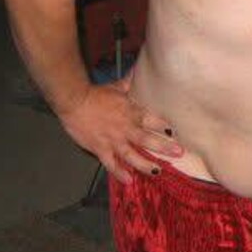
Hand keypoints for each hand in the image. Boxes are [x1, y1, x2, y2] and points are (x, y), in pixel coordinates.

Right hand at [56, 76, 183, 183]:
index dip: (164, 127)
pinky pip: (111, 164)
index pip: (152, 121)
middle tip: (178, 152)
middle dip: (164, 147)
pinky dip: (120, 173)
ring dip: (145, 164)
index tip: (176, 134)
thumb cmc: (95, 94)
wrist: (74, 101)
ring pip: (132, 156)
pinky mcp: (100, 149)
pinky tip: (129, 181)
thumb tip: (140, 70)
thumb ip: (130, 83)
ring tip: (157, 171)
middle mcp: (125, 128)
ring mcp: (113, 140)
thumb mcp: (117, 87)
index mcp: (131, 112)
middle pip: (147, 140)